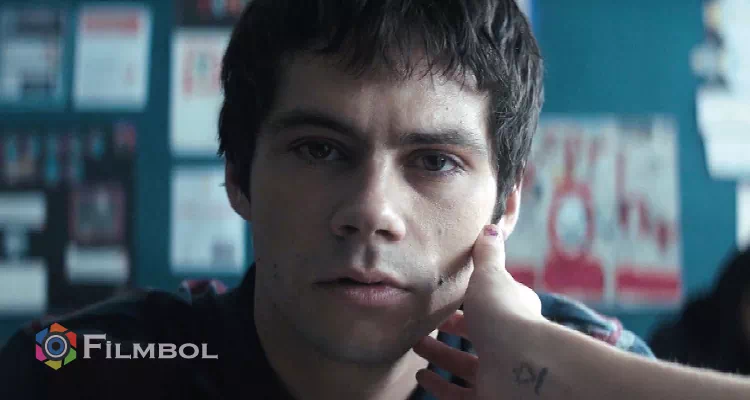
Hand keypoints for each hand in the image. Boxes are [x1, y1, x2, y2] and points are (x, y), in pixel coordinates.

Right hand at [413, 224, 548, 399]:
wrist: (522, 366)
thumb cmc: (505, 315)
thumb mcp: (490, 275)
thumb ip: (486, 254)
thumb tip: (491, 227)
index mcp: (512, 311)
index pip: (489, 303)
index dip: (469, 300)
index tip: (445, 297)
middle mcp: (508, 342)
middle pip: (476, 336)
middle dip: (451, 328)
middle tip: (425, 323)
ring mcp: (498, 372)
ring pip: (465, 365)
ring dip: (440, 356)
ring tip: (416, 345)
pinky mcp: (486, 396)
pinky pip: (458, 394)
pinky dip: (439, 385)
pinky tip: (421, 376)